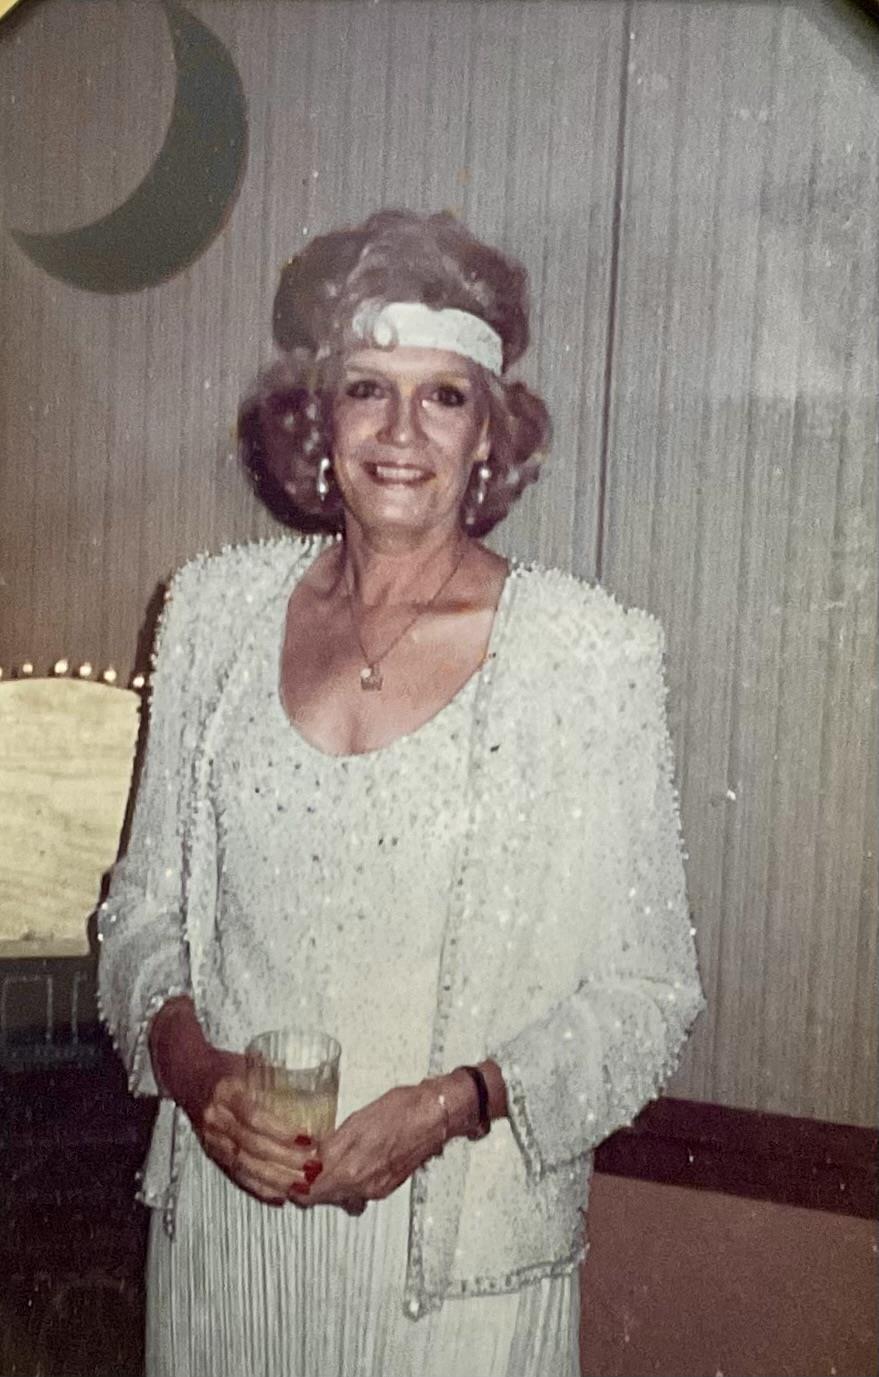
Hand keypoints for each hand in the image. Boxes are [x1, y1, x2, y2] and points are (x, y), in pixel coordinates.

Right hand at [149, 999, 318, 1208]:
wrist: (186, 1073)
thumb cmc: (223, 1066)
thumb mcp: (247, 1062)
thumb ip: (274, 1073)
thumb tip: (314, 1081)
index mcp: (226, 1092)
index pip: (254, 1116)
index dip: (281, 1131)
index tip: (308, 1138)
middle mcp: (216, 1118)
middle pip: (251, 1146)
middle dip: (284, 1160)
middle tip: (312, 1166)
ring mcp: (212, 1138)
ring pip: (244, 1165)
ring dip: (275, 1179)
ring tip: (301, 1184)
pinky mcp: (212, 1153)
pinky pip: (236, 1175)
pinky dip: (258, 1188)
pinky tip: (279, 1195)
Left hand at [288, 1082, 445, 1209]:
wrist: (436, 1115)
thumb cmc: (402, 1111)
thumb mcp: (356, 1122)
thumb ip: (331, 1146)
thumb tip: (311, 1159)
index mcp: (352, 1172)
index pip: (312, 1194)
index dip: (295, 1186)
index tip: (287, 1177)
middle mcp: (364, 1187)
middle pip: (325, 1198)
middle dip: (310, 1186)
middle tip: (300, 1169)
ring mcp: (378, 1188)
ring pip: (342, 1195)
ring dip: (329, 1184)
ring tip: (322, 1164)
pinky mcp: (388, 1184)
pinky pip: (359, 1190)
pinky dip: (348, 1181)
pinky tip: (348, 1162)